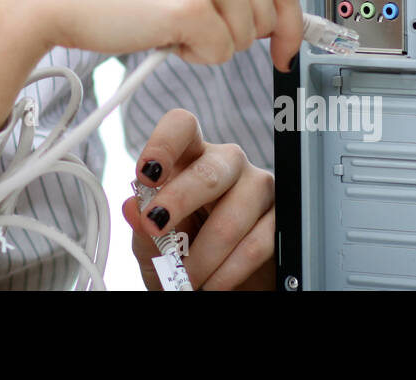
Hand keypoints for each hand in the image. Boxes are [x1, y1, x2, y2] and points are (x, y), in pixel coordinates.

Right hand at [0, 0, 303, 72]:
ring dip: (204, 42)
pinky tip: (154, 30)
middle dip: (231, 34)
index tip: (288, 49)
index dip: (289, 24)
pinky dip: (188, 54)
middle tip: (182, 25)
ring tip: (159, 19)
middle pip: (267, 17)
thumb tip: (270, 16)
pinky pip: (218, 55)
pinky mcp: (193, 6)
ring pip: (243, 39)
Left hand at [122, 109, 275, 290]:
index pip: (182, 127)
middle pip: (209, 170)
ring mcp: (258, 188)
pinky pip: (257, 243)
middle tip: (157, 228)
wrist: (215, 288)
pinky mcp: (281, 217)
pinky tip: (213, 283)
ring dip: (204, 255)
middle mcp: (226, 164)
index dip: (164, 144)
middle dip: (179, 201)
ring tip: (186, 277)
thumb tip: (133, 208)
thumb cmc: (182, 254)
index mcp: (189, 157)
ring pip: (233, 215)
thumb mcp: (153, 243)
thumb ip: (143, 226)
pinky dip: (228, 270)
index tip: (146, 174)